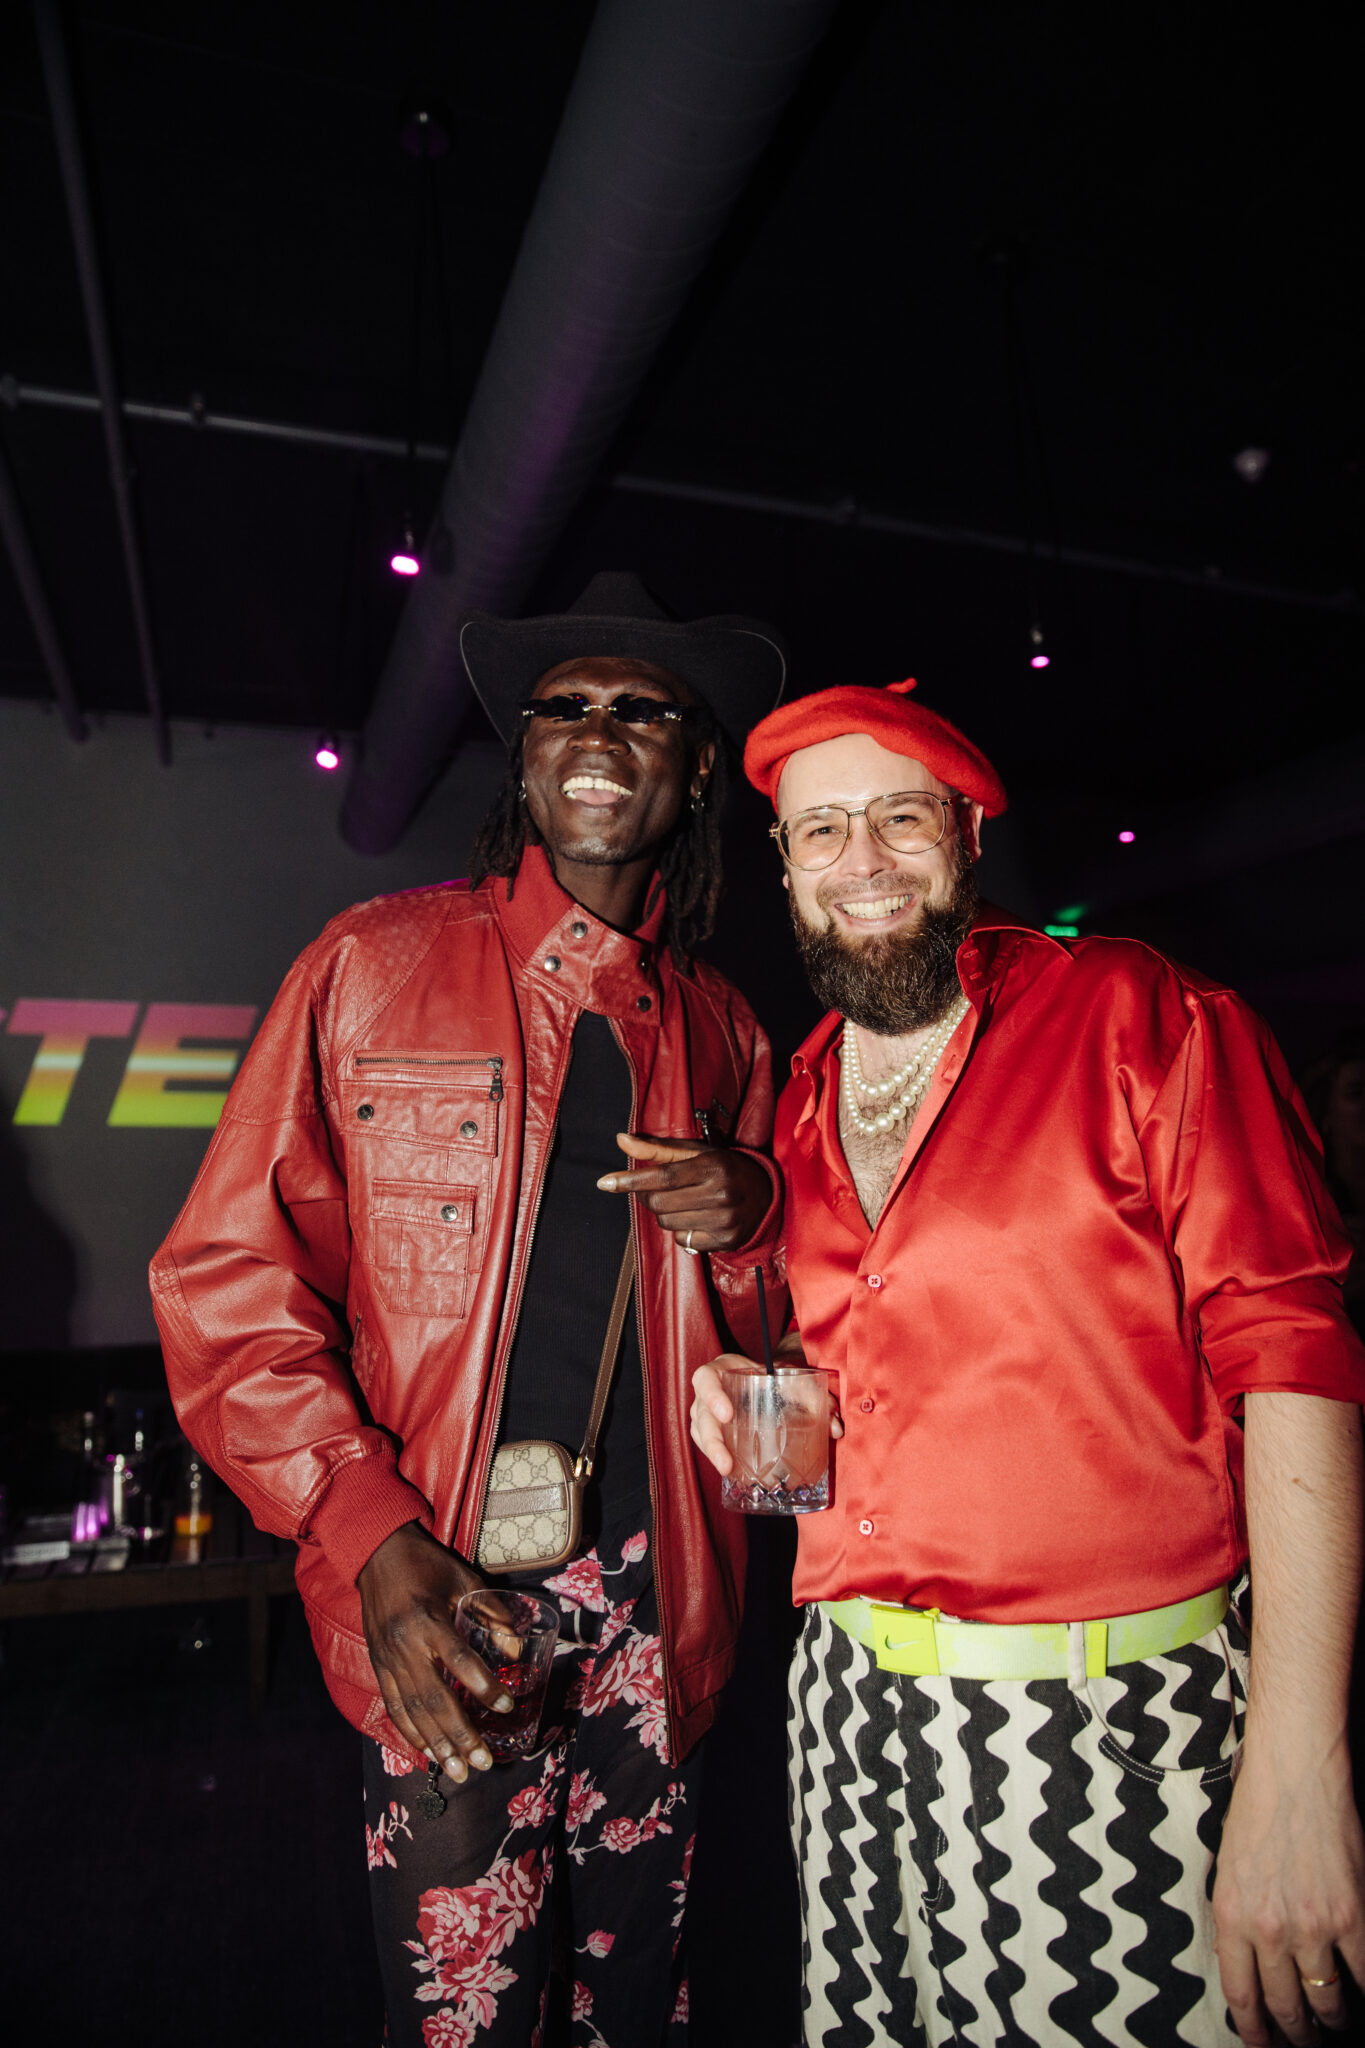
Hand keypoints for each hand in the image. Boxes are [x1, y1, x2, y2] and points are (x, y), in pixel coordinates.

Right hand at [356, 1521, 513, 1785]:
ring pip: (413, 1711)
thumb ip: (491, 1614)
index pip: (460, 1661)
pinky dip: (410, 1733)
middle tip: (481, 1762)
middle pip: (434, 1699)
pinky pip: (394, 1706)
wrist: (376, 1555)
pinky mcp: (378, 1666)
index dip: (484, 1686)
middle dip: (459, 1735)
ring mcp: (387, 1659)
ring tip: (456, 1771)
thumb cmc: (427, 1565)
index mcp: (428, 1620)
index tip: (507, 1706)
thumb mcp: (464, 1579)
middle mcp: (405, 1646)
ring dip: (436, 1744)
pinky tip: (427, 1752)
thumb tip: (517, 1651)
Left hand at [596, 1131, 772, 1251]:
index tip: (604, 1183)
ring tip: (683, 1202)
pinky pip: (682, 1240)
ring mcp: (725, 1219)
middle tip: (655, 1190)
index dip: (631, 1180)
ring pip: (667, 1223)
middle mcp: (721, 1193)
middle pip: (660, 1203)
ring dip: (665, 1214)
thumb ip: (657, 1149)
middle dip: (649, 1197)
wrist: (767, 1194)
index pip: (663, 1176)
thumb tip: (620, 1140)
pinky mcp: (726, 1240)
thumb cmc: (724, 1168)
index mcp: (713, 1165)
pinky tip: (696, 1218)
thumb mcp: (696, 1152)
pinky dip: (681, 1231)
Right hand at [690, 1347, 840, 1476]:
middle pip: (699, 1414)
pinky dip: (717, 1458)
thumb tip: (836, 1429)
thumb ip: (815, 1397)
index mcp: (723, 1370)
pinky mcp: (712, 1431)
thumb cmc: (778, 1377)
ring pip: (700, 1433)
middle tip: (727, 1462)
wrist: (771, 1379)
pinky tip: (732, 1472)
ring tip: (728, 1471)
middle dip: (712, 1440)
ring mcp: (707, 1412)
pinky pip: (707, 1445)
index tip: (728, 1414)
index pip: (705, 1378)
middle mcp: (709, 1392)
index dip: (711, 1395)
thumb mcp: (793, 1379)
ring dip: (713, 1454)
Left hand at [1212, 1732, 1364, 2041]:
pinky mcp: (1351, 1915)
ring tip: (1335, 2024)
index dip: (1255, 2032)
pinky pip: (1362, 1975)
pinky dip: (1363, 1992)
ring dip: (1332, 2020)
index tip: (1263, 2047)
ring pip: (1326, 2000)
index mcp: (1232, 1916)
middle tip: (1304, 2042)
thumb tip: (1250, 1967)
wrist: (1294, 1772)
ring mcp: (1313, 1926)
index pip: (1242, 1996)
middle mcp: (1269, 1929)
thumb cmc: (1258, 1812)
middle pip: (1285, 2007)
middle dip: (1297, 2034)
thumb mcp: (1229, 1870)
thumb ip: (1239, 1921)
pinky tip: (1360, 1996)